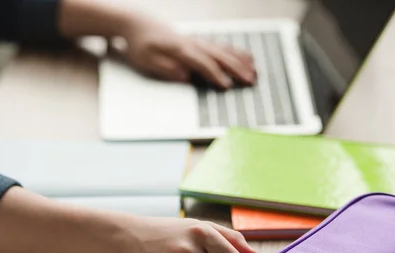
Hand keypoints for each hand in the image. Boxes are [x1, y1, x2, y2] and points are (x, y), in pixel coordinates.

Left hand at [118, 16, 256, 88]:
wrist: (138, 23)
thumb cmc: (140, 45)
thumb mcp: (146, 60)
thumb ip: (165, 68)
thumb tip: (185, 76)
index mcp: (179, 50)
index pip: (202, 64)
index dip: (215, 76)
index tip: (227, 87)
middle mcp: (192, 44)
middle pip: (219, 57)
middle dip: (236, 70)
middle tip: (251, 81)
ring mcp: (197, 41)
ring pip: (224, 51)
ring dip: (241, 62)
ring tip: (255, 72)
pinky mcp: (199, 42)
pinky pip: (221, 47)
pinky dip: (236, 53)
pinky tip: (247, 58)